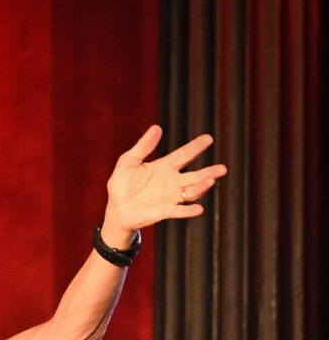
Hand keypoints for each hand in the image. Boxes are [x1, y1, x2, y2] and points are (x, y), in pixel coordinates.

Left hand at [102, 125, 227, 240]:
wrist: (117, 209)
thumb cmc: (121, 184)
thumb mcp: (128, 162)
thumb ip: (143, 147)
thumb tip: (157, 127)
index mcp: (164, 167)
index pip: (184, 155)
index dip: (196, 147)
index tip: (208, 138)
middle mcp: (172, 182)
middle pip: (195, 175)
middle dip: (209, 172)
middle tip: (222, 169)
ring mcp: (170, 197)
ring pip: (192, 192)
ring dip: (201, 187)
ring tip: (210, 181)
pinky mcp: (165, 211)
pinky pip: (180, 211)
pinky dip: (188, 210)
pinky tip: (198, 209)